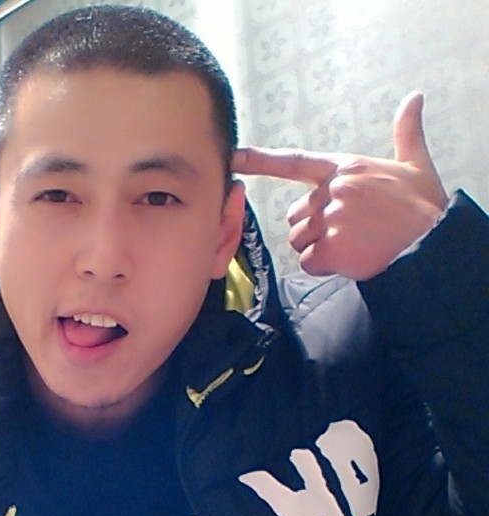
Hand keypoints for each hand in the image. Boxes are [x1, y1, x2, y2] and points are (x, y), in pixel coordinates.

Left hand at [232, 92, 448, 279]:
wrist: (432, 245)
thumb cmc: (423, 208)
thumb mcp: (416, 165)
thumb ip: (406, 133)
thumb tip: (414, 98)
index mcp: (346, 168)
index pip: (293, 161)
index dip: (259, 160)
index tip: (232, 158)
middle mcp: (333, 190)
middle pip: (295, 216)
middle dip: (312, 228)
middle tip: (346, 232)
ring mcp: (331, 219)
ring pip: (299, 240)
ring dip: (317, 249)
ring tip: (351, 245)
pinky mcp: (331, 248)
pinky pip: (308, 262)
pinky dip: (324, 267)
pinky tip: (349, 260)